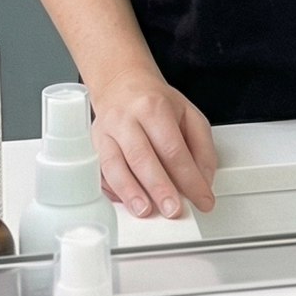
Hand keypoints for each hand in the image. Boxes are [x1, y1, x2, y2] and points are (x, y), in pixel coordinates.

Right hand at [89, 69, 217, 219]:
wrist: (121, 85)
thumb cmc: (156, 103)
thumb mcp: (189, 115)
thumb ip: (202, 148)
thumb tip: (204, 181)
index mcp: (154, 108)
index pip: (173, 148)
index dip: (189, 178)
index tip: (202, 199)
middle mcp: (126, 120)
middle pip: (142, 157)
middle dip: (159, 188)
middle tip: (173, 210)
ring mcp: (104, 134)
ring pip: (114, 166)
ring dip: (130, 193)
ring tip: (145, 211)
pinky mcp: (91, 147)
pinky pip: (98, 172)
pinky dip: (111, 190)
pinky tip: (125, 203)